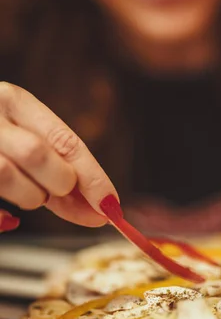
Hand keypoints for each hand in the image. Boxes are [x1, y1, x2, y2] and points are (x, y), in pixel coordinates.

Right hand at [0, 82, 118, 226]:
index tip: (111, 206)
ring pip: (5, 175)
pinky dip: (1, 218)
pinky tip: (8, 218)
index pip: (65, 140)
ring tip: (24, 193)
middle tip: (55, 193)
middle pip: (37, 154)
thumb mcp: (24, 138)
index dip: (92, 176)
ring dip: (28, 198)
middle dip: (57, 184)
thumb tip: (104, 206)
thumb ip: (60, 170)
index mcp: (13, 100)